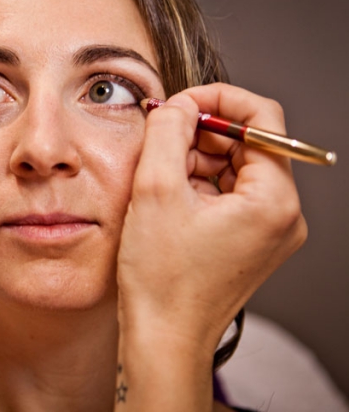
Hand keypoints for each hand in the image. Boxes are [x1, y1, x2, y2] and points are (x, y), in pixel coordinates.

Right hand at [114, 83, 307, 409]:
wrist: (163, 338)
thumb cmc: (162, 279)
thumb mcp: (155, 191)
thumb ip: (167, 132)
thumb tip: (177, 105)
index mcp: (274, 200)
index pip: (262, 118)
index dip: (217, 100)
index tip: (179, 105)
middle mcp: (283, 215)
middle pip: (247, 143)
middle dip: (199, 135)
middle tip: (159, 142)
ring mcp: (268, 230)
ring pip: (233, 168)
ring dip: (193, 161)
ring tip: (158, 181)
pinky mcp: (250, 242)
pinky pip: (227, 194)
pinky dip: (196, 186)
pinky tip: (167, 201)